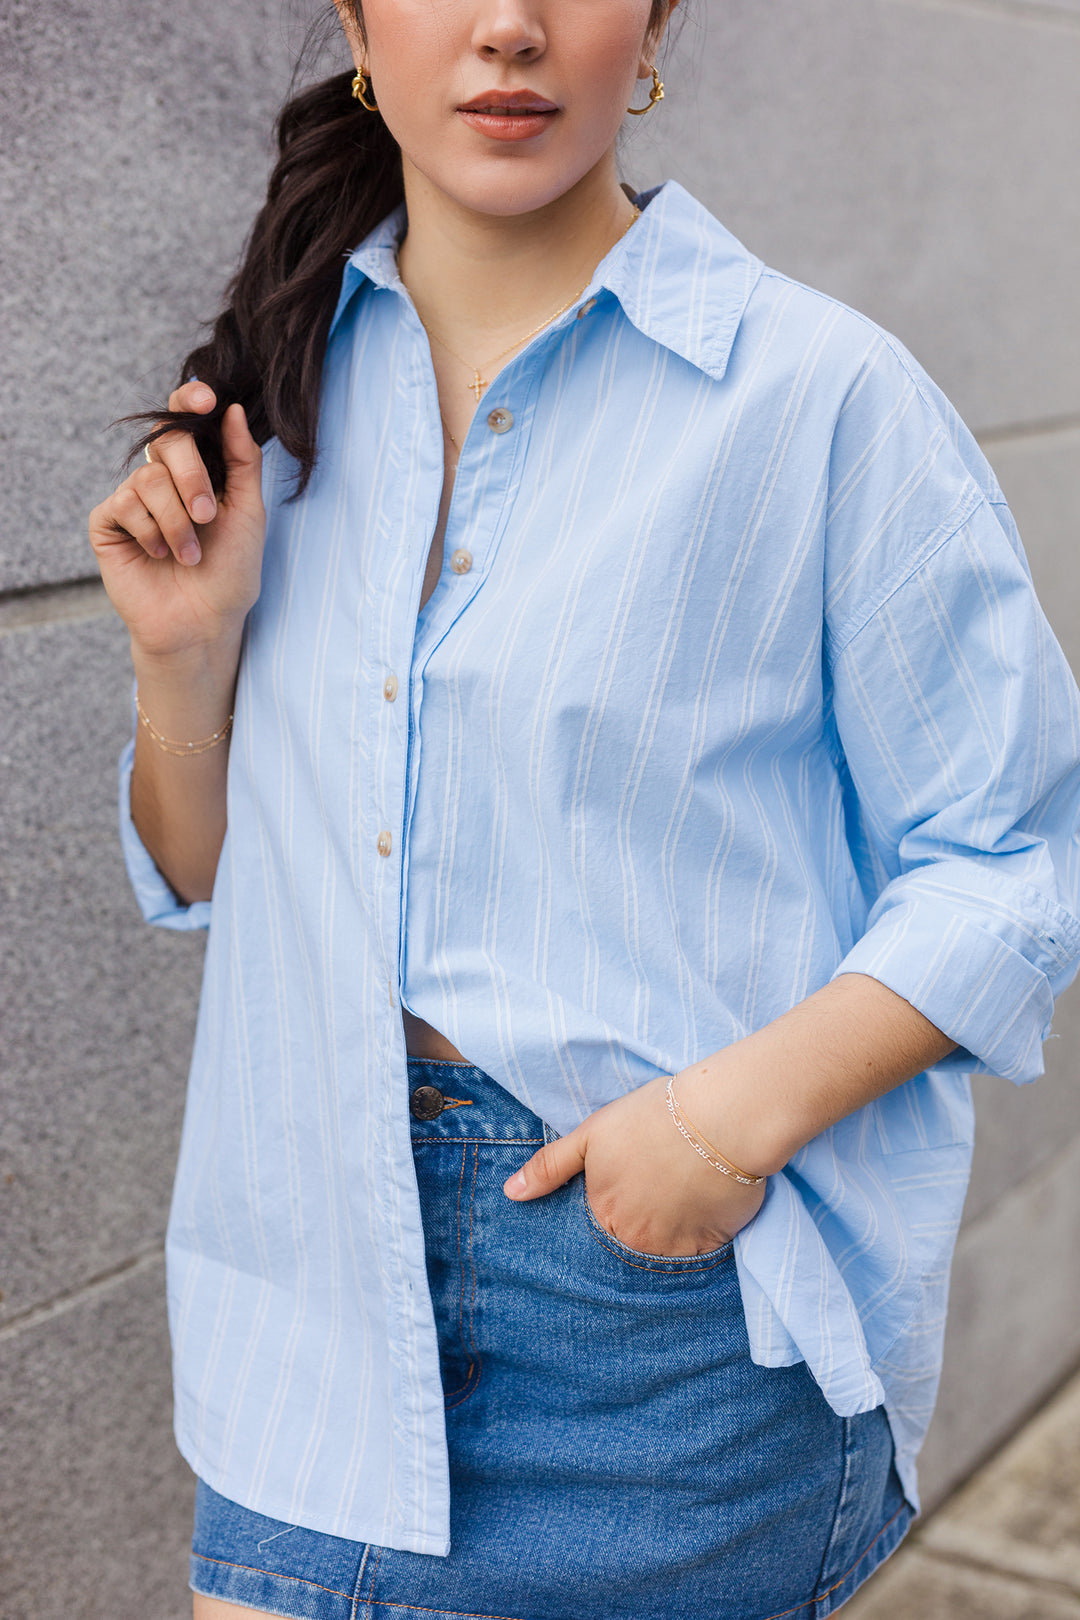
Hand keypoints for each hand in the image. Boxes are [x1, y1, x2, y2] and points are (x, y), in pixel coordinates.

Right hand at [89, 382, 265, 661]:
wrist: (203, 623)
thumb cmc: (231, 573)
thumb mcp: (249, 512)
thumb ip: (242, 460)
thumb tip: (230, 408)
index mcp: (198, 470)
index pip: (185, 419)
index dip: (190, 400)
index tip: (207, 399)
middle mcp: (163, 479)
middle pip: (167, 441)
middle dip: (193, 477)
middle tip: (209, 516)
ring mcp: (133, 500)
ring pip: (148, 479)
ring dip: (177, 520)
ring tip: (190, 554)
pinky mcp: (108, 523)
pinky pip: (124, 504)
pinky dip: (150, 531)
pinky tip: (160, 556)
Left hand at [503, 1073, 765, 1256]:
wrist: (720, 1118)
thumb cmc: (651, 1118)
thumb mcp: (591, 1134)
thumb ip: (550, 1167)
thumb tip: (510, 1194)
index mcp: (603, 1217)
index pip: (598, 1227)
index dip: (613, 1204)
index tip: (630, 1184)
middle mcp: (634, 1243)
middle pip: (630, 1242)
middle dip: (639, 1220)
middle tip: (657, 1186)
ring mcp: (674, 1250)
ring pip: (663, 1249)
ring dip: (668, 1227)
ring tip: (679, 1190)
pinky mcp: (712, 1247)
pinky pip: (700, 1251)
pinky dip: (700, 1232)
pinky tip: (702, 1199)